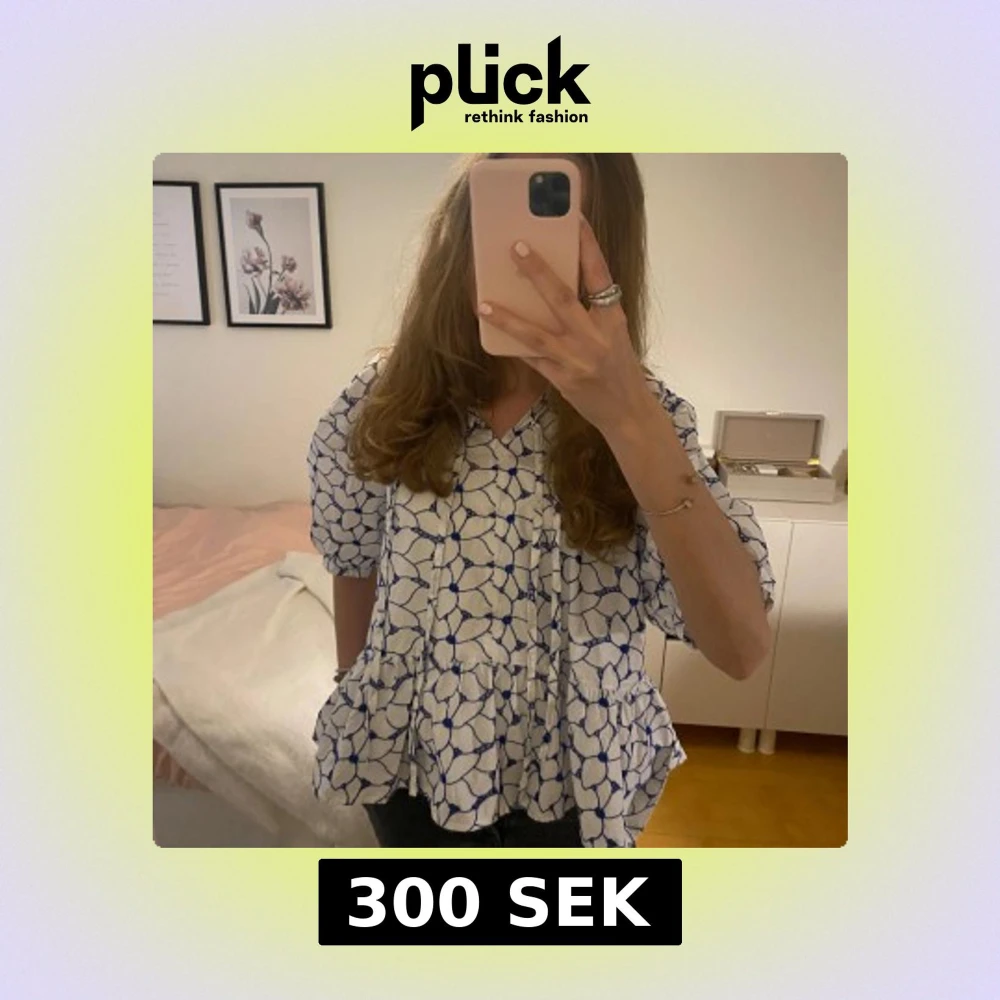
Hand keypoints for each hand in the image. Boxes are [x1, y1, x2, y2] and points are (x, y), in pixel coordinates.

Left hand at [477, 216, 652, 438]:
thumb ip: (592, 312)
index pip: (601, 275)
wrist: (629, 413)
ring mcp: (577, 360)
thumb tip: (555, 285)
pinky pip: (532, 359)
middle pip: (563, 298)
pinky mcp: (563, 380)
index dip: (588, 246)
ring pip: (536, 333)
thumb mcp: (615, 335)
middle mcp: (595, 337)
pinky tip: (492, 335)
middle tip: (517, 247)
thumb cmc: (620, 370)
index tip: (575, 218)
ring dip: (508, 317)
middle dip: (538, 272)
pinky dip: (512, 346)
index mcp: (612, 319)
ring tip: (484, 303)